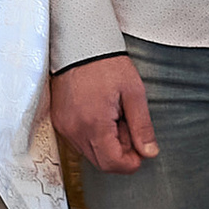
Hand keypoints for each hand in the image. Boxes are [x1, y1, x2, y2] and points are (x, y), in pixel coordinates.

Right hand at [51, 52, 154, 171]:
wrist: (79, 44)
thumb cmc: (106, 63)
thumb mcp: (133, 92)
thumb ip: (142, 126)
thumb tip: (149, 152)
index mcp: (94, 124)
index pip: (112, 164)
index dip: (130, 163)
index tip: (140, 150)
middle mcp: (75, 129)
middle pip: (101, 162)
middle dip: (119, 153)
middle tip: (128, 128)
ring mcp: (64, 126)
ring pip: (89, 153)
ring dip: (106, 145)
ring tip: (114, 117)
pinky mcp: (59, 121)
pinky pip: (78, 141)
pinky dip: (92, 136)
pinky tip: (100, 116)